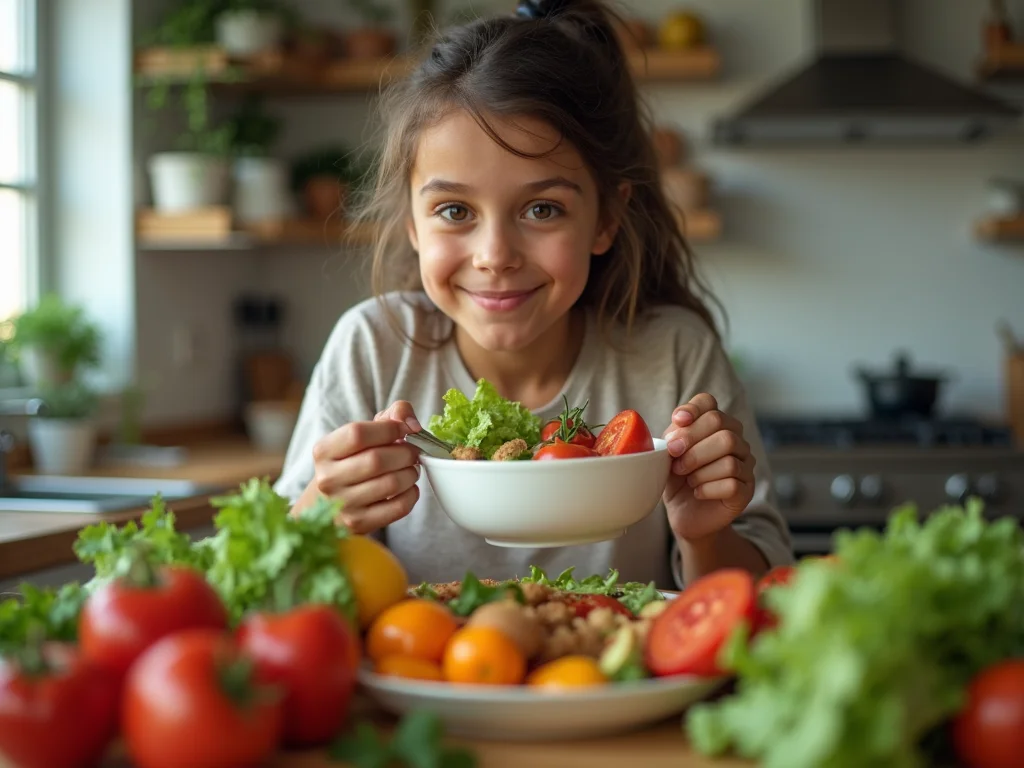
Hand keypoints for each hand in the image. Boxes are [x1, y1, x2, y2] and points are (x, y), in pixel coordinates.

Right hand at [308, 401, 422, 533]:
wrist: (329, 503)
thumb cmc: (352, 461)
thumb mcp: (363, 433)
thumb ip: (392, 415)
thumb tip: (411, 423)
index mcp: (323, 451)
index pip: (358, 433)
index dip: (389, 429)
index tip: (403, 430)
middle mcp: (327, 479)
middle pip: (377, 460)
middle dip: (405, 453)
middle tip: (413, 452)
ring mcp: (342, 505)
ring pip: (391, 484)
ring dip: (410, 473)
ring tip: (410, 469)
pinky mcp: (359, 524)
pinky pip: (398, 508)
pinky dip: (412, 494)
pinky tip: (408, 487)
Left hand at [661, 393, 755, 542]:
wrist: (685, 513)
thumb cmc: (677, 479)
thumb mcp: (668, 455)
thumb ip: (674, 436)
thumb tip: (680, 423)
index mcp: (714, 425)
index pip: (709, 403)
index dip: (692, 409)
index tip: (677, 422)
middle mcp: (736, 440)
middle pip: (722, 427)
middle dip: (692, 443)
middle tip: (675, 461)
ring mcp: (745, 464)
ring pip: (728, 456)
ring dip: (699, 470)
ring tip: (688, 479)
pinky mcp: (746, 490)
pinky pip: (731, 482)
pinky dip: (708, 488)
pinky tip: (698, 492)